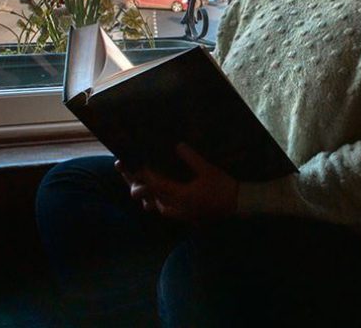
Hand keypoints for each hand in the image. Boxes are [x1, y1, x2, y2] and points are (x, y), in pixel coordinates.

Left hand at [117, 144, 238, 222]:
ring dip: (145, 193)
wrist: (237, 206)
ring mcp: (179, 213)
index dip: (141, 174)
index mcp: (180, 195)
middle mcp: (175, 207)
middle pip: (148, 196)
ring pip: (154, 204)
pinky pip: (164, 209)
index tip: (130, 163)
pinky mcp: (183, 215)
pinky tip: (156, 194)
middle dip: (135, 182)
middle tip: (124, 168)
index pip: (154, 185)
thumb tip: (178, 145)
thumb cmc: (223, 187)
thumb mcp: (208, 170)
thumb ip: (191, 158)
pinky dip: (156, 200)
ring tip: (136, 180)